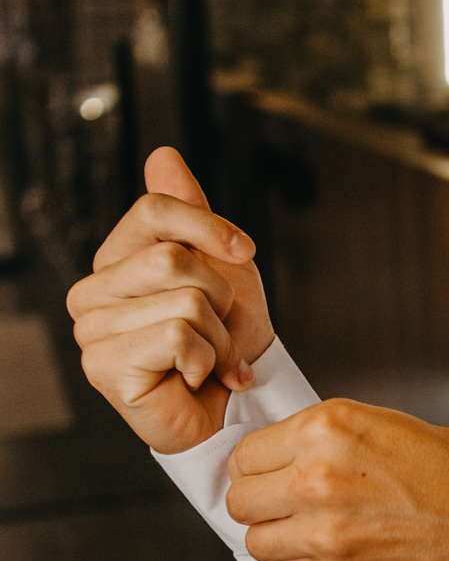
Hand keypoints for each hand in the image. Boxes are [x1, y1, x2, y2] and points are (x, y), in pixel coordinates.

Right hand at [67, 148, 274, 452]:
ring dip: (219, 336)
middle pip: (174, 258)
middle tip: (219, 328)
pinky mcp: (105, 368)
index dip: (211, 227)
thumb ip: (190, 212)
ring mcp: (92, 332)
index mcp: (115, 260)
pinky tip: (198, 377)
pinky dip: (207, 359)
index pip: (155, 209)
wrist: (236, 405)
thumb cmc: (226, 339)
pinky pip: (179, 336)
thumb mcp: (222, 266)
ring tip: (210, 357)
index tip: (245, 251)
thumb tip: (163, 155)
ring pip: (185, 301)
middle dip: (221, 297)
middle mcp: (91, 292)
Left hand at [225, 398, 448, 560]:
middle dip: (261, 499)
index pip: (245, 452)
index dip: (258, 462)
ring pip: (256, 541)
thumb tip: (286, 455)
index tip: (270, 470)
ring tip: (313, 526)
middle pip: (240, 499)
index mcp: (328, 429)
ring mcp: (323, 531)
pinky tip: (334, 549)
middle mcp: (315, 477)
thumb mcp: (388, 424)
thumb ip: (329, 439)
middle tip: (287, 499)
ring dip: (278, 535)